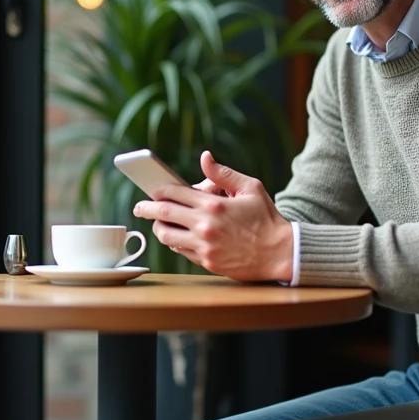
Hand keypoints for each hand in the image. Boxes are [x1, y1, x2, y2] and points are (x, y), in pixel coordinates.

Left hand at [132, 151, 293, 282]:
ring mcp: (204, 246)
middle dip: (145, 208)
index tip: (152, 189)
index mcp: (214, 205)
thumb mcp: (250, 188)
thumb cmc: (266, 219)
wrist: (279, 253)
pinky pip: (180, 251)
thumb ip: (224, 173)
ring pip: (167, 236)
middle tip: (138, 207)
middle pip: (162, 215)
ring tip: (157, 223)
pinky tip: (176, 236)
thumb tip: (205, 157)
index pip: (174, 194)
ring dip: (158, 228)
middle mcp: (205, 226)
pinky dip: (174, 242)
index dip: (158, 190)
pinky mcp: (207, 262)